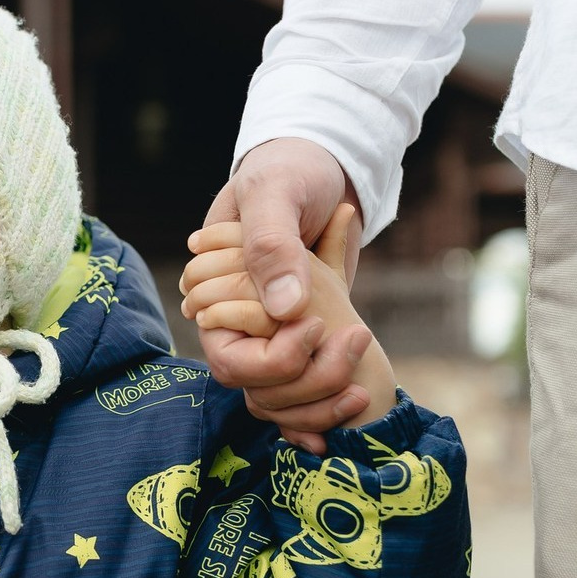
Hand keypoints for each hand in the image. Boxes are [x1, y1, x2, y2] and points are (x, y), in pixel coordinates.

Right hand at [187, 139, 367, 447]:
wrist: (327, 166)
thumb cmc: (290, 171)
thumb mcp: (276, 195)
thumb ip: (271, 247)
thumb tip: (283, 310)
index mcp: (216, 296)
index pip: (229, 360)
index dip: (272, 359)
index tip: (317, 324)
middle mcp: (240, 322)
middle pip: (257, 387)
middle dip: (308, 384)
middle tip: (359, 341)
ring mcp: (273, 332)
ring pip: (282, 399)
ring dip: (323, 399)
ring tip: (361, 388)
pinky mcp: (305, 335)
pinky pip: (305, 393)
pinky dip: (326, 411)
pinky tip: (352, 410)